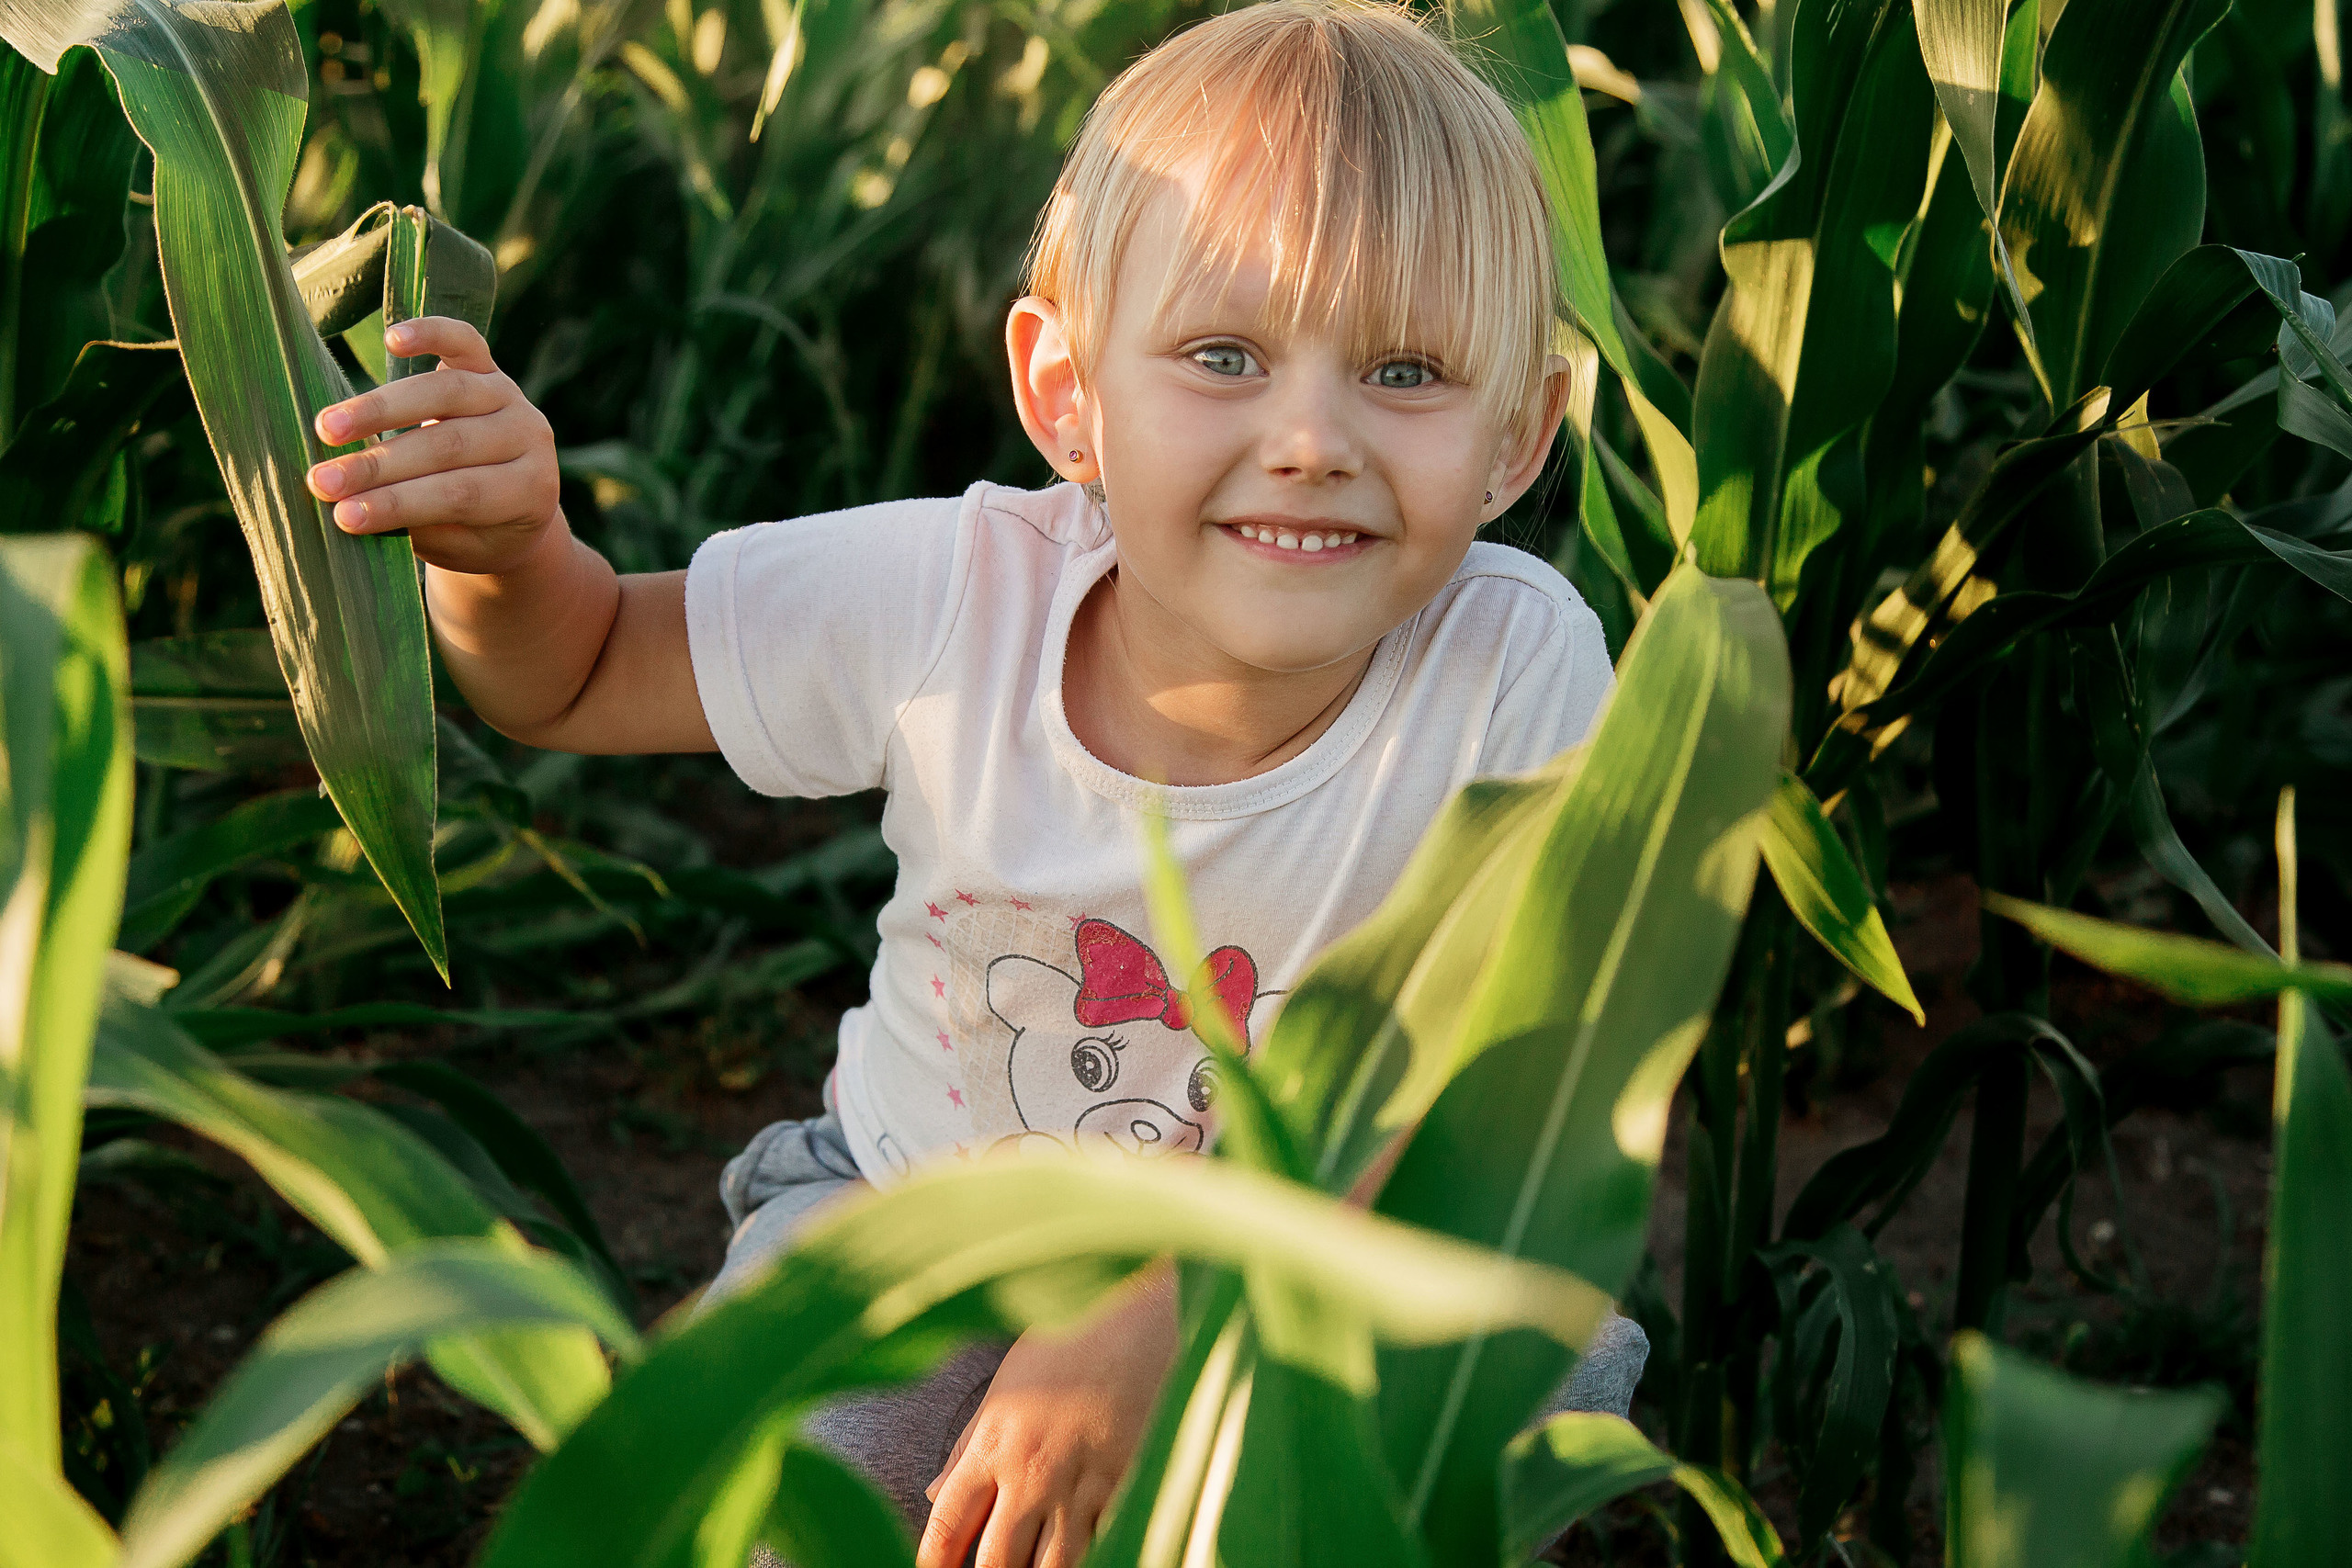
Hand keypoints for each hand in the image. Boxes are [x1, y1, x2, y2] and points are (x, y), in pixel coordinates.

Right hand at [305, 316, 560, 575]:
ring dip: (379, 410)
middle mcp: (527, 437)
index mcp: (529, 491)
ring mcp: (510, 396)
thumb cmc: (474, 531)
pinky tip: (392, 339)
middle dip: (379, 465)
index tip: (343, 516)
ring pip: (445, 393)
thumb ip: (417, 523)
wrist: (515, 502)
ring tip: (325, 429)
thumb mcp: (458, 542)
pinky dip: (429, 334)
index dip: (399, 504)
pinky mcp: (489, 366)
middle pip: (448, 445)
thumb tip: (344, 508)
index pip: (459, 494)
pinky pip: (463, 342)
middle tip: (321, 481)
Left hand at [919, 1262, 1177, 1567]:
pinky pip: (1100, 1545)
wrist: (1135, 1320)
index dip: (934, 1565)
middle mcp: (1031, 1473)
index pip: (946, 1527)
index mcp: (992, 1445)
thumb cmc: (1065, 1344)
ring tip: (1030, 1567)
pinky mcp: (1123, 1488)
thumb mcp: (1003, 1389)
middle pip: (996, 1562)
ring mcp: (1079, 1485)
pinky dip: (1086, 1557)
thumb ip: (967, 1448)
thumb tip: (933, 1493)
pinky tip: (1076, 1553)